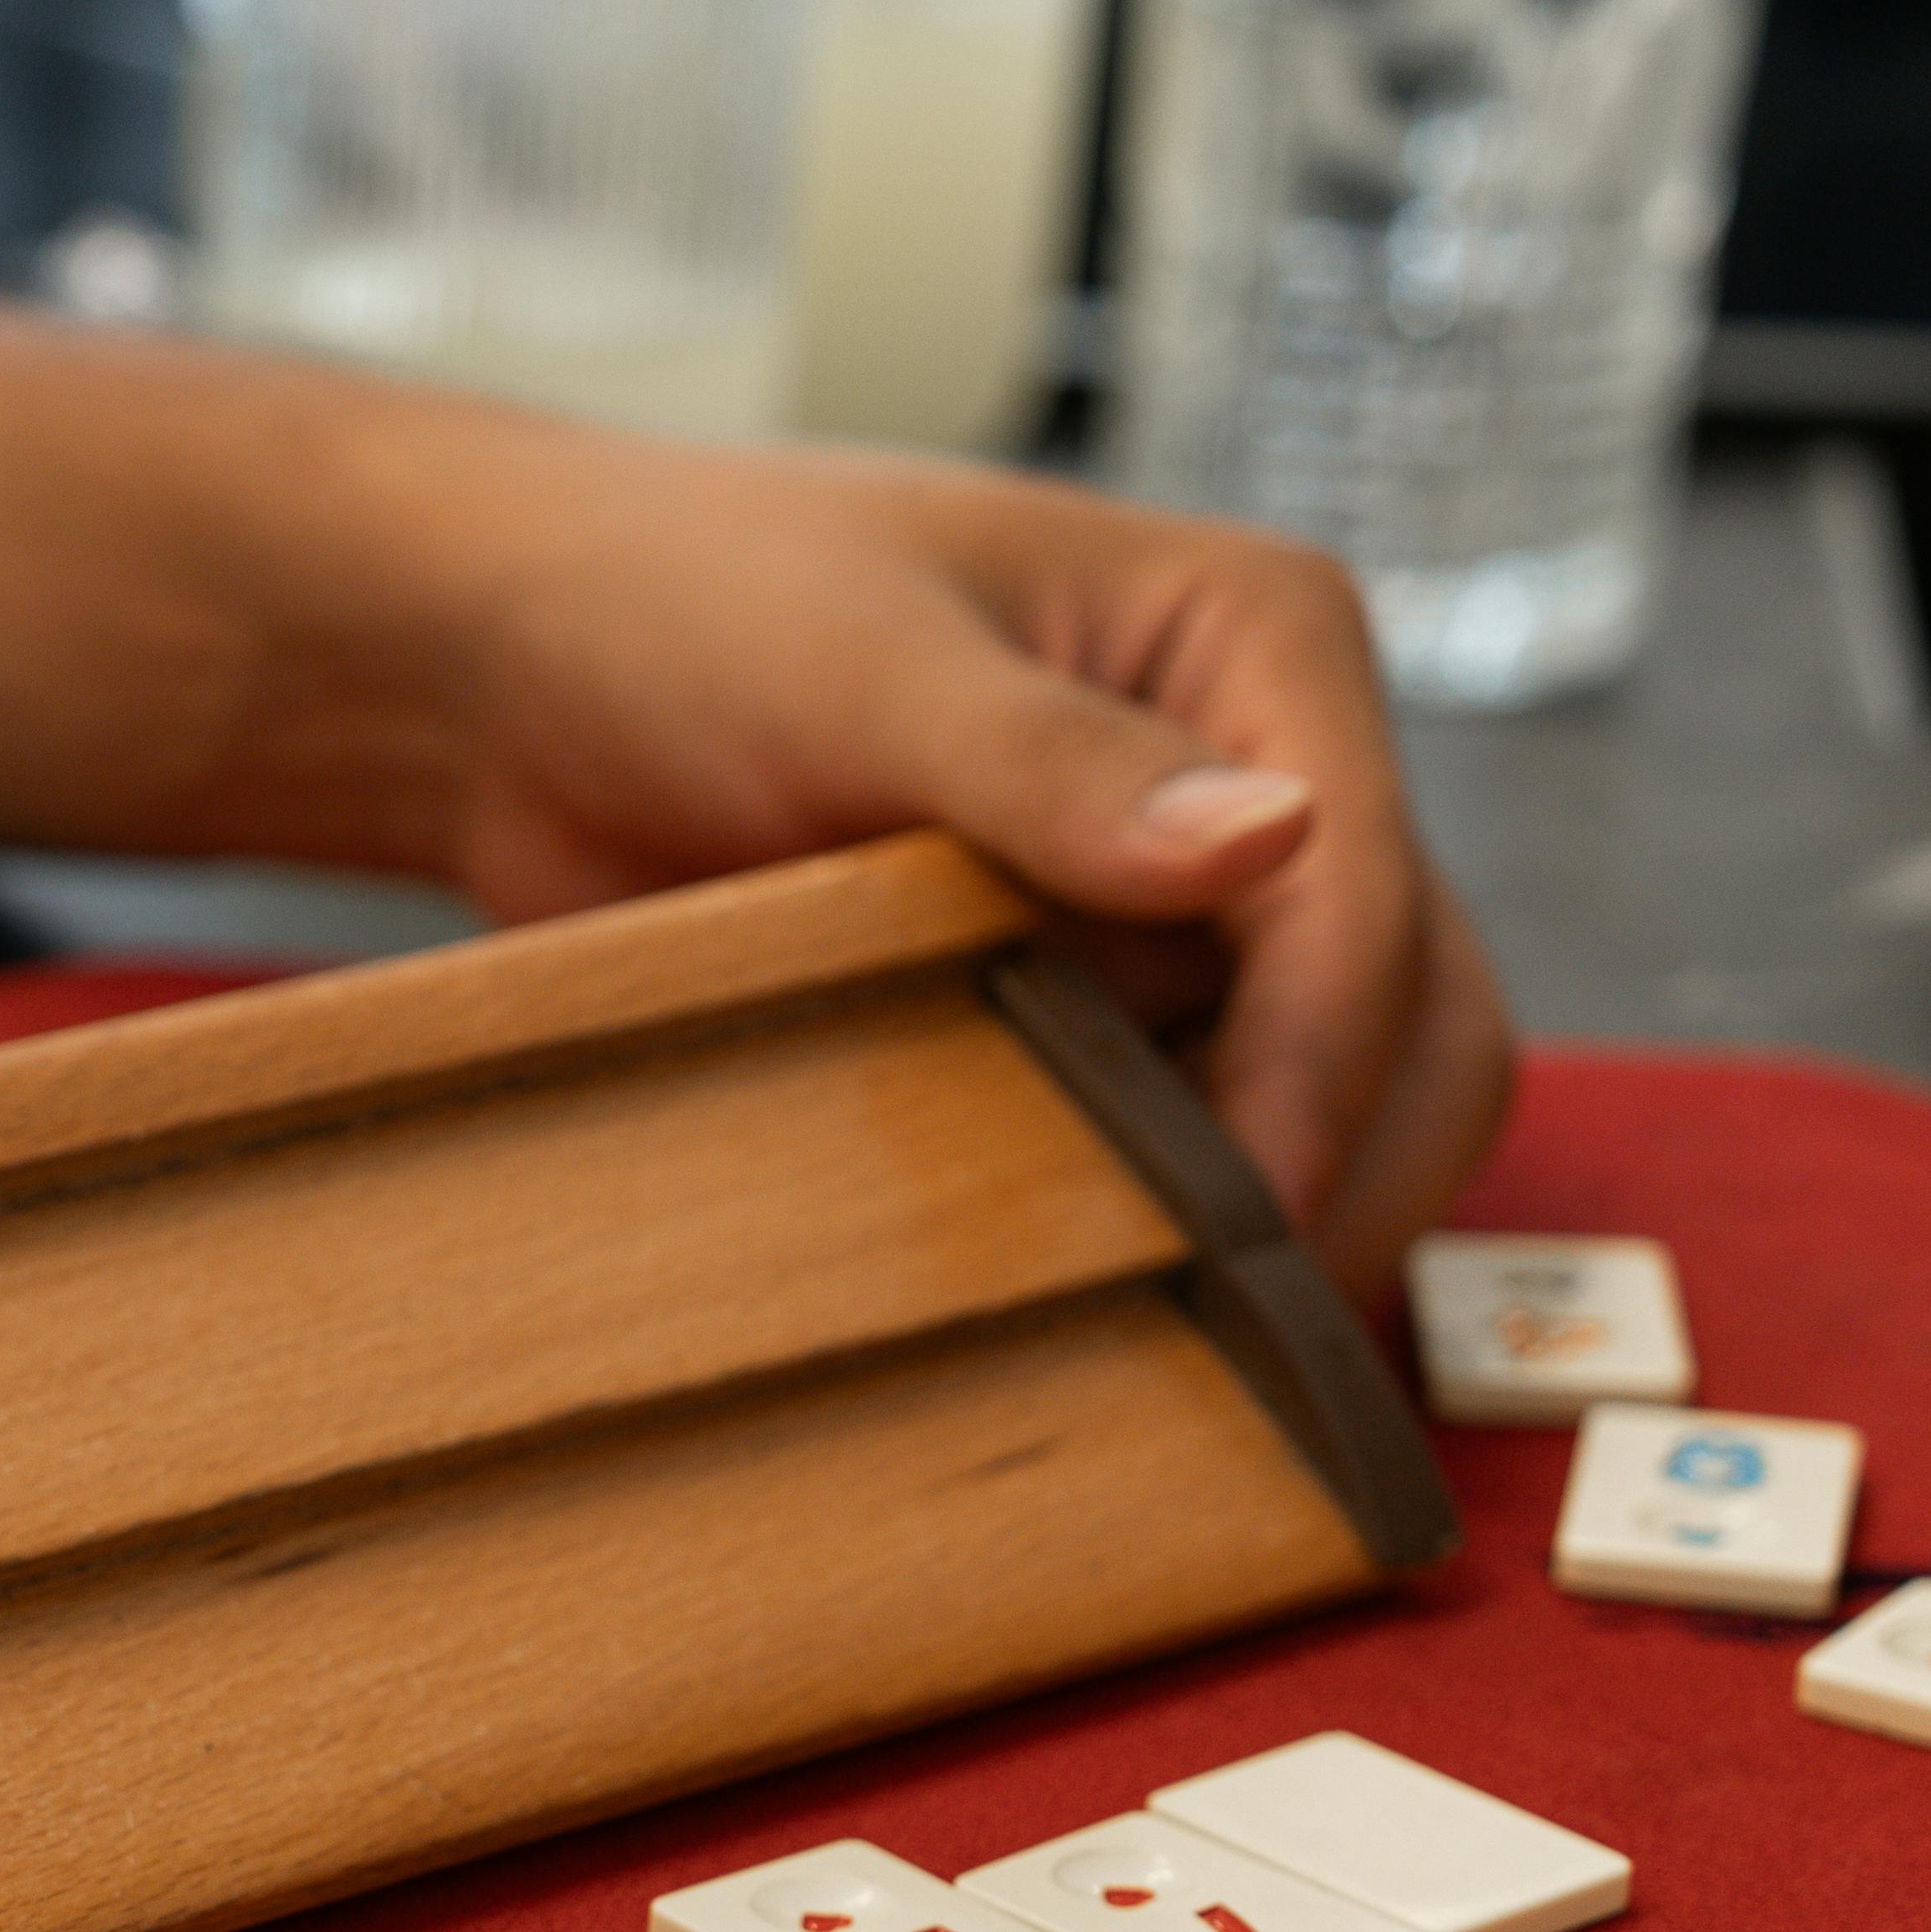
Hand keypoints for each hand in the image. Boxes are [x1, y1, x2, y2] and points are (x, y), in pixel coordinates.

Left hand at [385, 425, 1514, 1294]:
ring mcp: (1177, 913)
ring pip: (1322, 1101)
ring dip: (1258, 1203)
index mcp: (1260, 647)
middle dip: (1347, 1162)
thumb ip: (1056, 763)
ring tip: (1148, 1317)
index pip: (1365, 895)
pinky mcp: (1084, 1010)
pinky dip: (1150, 1217)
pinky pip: (1173, 1139)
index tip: (1251, 1219)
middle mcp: (1262, 777)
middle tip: (1231, 1322)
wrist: (517, 682)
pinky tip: (1071, 1287)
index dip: (1326, 1074)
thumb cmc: (684, 608)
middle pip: (1413, 1018)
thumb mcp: (865, 670)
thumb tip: (1273, 836)